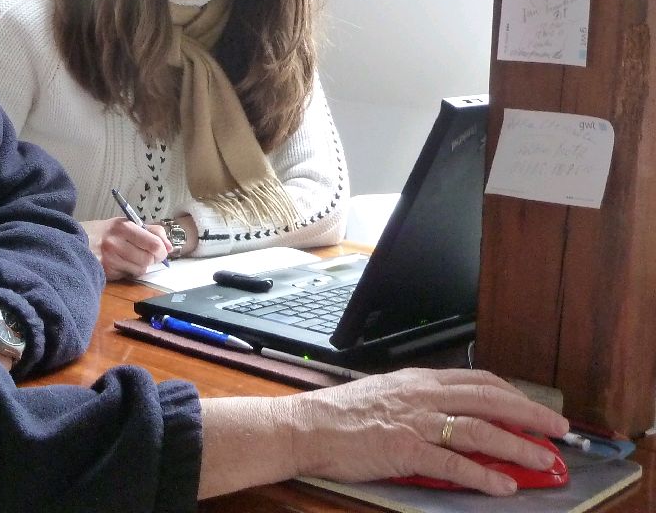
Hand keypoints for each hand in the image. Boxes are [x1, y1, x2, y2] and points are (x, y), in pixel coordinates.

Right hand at [81, 217, 170, 279]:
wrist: (74, 240)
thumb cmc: (103, 232)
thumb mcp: (124, 223)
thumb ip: (150, 231)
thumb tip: (170, 247)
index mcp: (123, 227)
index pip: (154, 244)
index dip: (162, 250)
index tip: (161, 250)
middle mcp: (115, 243)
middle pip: (148, 259)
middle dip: (152, 259)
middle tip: (146, 255)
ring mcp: (109, 259)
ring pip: (140, 270)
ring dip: (140, 266)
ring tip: (130, 258)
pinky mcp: (105, 272)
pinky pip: (128, 275)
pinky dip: (128, 271)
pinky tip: (119, 264)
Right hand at [198, 367, 569, 498]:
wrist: (306, 426)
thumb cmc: (340, 416)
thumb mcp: (386, 396)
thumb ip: (419, 403)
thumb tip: (451, 419)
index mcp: (418, 380)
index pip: (479, 380)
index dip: (514, 393)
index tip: (536, 407)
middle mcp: (422, 395)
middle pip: (490, 399)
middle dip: (530, 414)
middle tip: (559, 430)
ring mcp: (414, 421)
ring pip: (479, 429)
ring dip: (517, 446)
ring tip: (543, 461)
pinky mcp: (404, 449)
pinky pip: (453, 462)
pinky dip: (482, 474)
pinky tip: (502, 485)